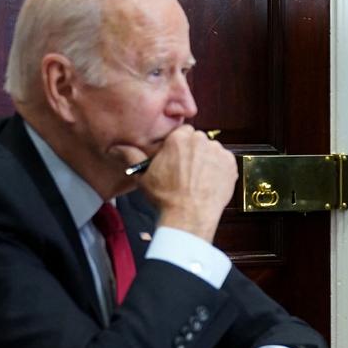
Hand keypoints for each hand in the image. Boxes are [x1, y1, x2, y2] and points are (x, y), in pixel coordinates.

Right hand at [136, 125, 236, 241]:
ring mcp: (218, 152)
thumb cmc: (167, 198)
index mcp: (179, 139)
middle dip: (192, 152)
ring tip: (197, 179)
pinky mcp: (230, 164)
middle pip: (197, 140)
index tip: (176, 157)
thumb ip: (131, 156)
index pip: (181, 132)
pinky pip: (224, 161)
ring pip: (211, 150)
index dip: (178, 146)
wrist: (189, 216)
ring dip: (207, 160)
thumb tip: (117, 148)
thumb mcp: (143, 176)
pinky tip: (208, 182)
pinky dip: (219, 169)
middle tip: (186, 170)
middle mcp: (200, 141)